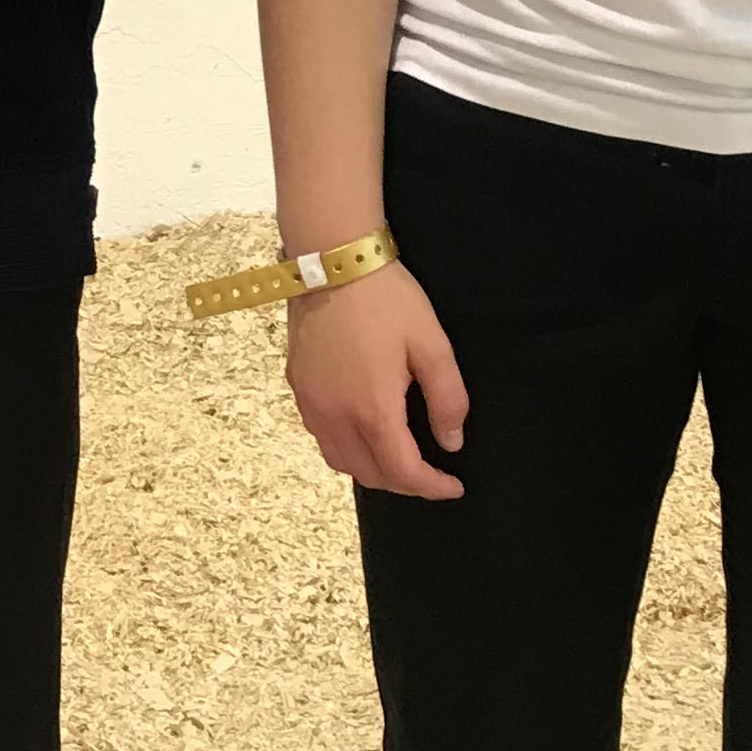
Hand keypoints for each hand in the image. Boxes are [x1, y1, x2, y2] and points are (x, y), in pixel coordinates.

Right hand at [285, 262, 467, 499]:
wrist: (332, 262)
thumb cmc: (388, 300)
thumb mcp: (432, 345)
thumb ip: (448, 400)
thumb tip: (451, 442)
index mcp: (373, 410)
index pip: (403, 472)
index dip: (432, 487)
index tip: (454, 487)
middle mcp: (335, 417)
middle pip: (370, 475)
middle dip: (404, 483)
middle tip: (430, 472)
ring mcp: (311, 404)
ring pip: (341, 462)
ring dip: (372, 470)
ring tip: (397, 457)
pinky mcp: (297, 388)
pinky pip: (322, 437)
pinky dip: (347, 449)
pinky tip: (363, 430)